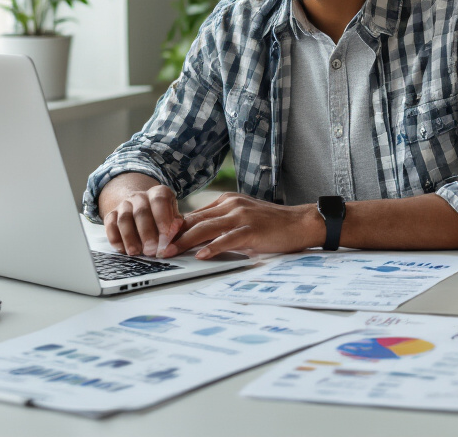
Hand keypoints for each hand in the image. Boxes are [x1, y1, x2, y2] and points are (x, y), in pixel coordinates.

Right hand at [101, 176, 183, 256]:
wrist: (141, 207)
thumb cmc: (163, 216)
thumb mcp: (173, 216)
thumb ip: (176, 225)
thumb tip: (175, 236)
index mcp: (158, 193)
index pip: (160, 200)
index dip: (163, 218)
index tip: (166, 236)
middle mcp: (140, 196)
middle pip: (141, 212)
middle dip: (147, 233)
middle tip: (152, 250)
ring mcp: (124, 204)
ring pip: (124, 219)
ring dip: (130, 237)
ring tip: (136, 252)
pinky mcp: (112, 214)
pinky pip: (110, 225)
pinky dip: (115, 238)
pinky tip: (122, 250)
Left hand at [164, 193, 324, 258]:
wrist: (301, 223)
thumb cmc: (272, 225)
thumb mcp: (243, 219)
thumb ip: (222, 225)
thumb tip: (198, 240)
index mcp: (226, 202)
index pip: (193, 215)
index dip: (173, 228)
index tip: (158, 240)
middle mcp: (231, 205)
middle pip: (194, 220)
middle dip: (173, 235)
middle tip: (156, 249)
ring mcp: (242, 216)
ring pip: (206, 228)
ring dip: (185, 242)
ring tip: (170, 253)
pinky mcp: (252, 229)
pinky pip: (228, 239)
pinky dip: (213, 247)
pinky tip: (202, 256)